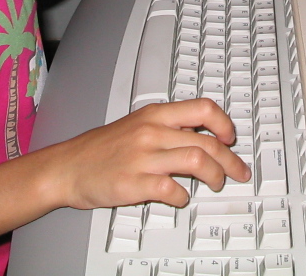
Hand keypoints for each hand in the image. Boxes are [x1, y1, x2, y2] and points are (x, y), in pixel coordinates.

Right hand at [44, 99, 250, 209]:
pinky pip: (172, 189)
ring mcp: (143, 158)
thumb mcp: (136, 124)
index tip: (231, 138)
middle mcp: (151, 132)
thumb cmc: (101, 149)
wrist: (67, 167)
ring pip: (197, 161)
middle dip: (230, 160)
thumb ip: (168, 127)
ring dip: (215, 176)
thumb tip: (202, 135)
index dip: (224, 124)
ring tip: (216, 183)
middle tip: (237, 171)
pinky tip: (181, 198)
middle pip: (207, 141)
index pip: (202, 109)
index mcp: (154, 115)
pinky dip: (184, 197)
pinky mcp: (134, 183)